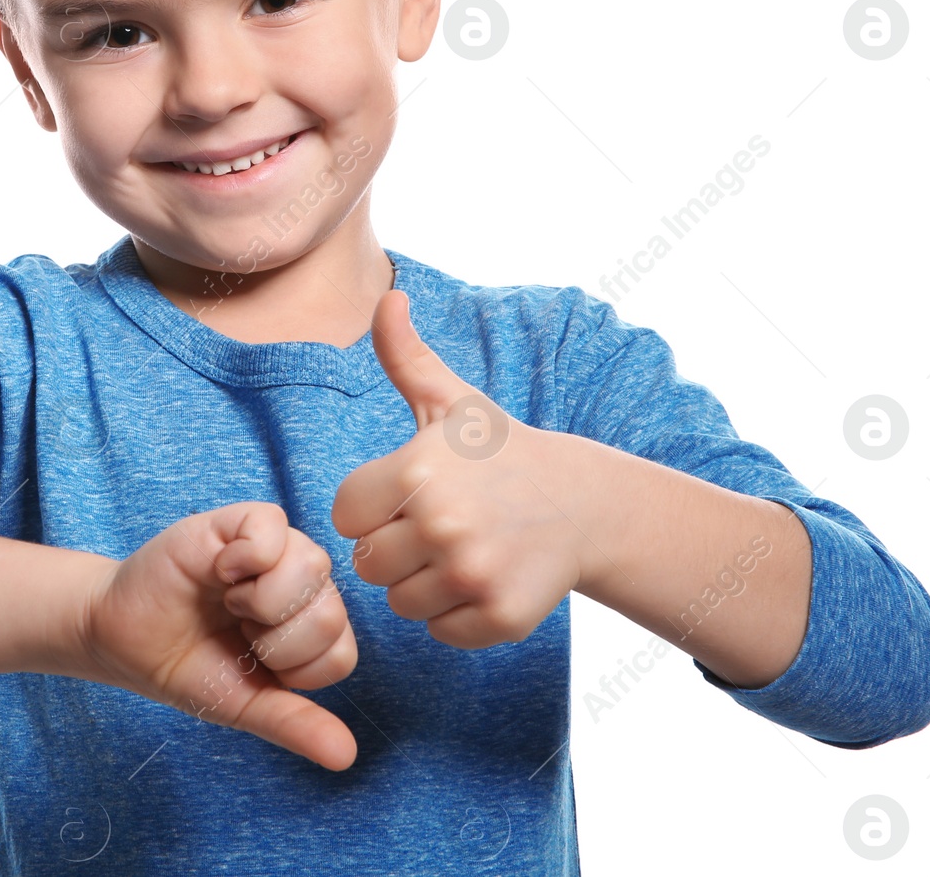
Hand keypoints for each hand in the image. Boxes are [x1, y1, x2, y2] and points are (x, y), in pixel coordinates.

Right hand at [81, 501, 358, 770]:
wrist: (121, 637)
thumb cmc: (186, 665)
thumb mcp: (243, 702)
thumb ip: (294, 723)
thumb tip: (346, 757)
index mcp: (310, 627)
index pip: (340, 654)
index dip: (292, 669)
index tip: (252, 662)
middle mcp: (302, 584)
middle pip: (330, 613)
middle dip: (273, 639)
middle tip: (236, 629)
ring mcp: (276, 547)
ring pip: (311, 566)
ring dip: (259, 599)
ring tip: (227, 600)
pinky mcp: (243, 519)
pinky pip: (273, 526)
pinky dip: (244, 557)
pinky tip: (219, 570)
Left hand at [333, 289, 593, 649]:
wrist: (582, 503)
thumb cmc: (500, 451)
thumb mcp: (450, 402)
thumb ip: (405, 355)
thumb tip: (387, 297)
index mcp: (416, 471)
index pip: (347, 515)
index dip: (374, 506)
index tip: (412, 492)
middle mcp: (443, 526)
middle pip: (369, 564)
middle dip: (396, 547)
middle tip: (442, 523)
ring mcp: (473, 575)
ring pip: (401, 603)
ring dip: (424, 583)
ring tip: (464, 548)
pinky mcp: (500, 618)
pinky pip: (441, 632)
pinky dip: (458, 614)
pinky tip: (487, 577)